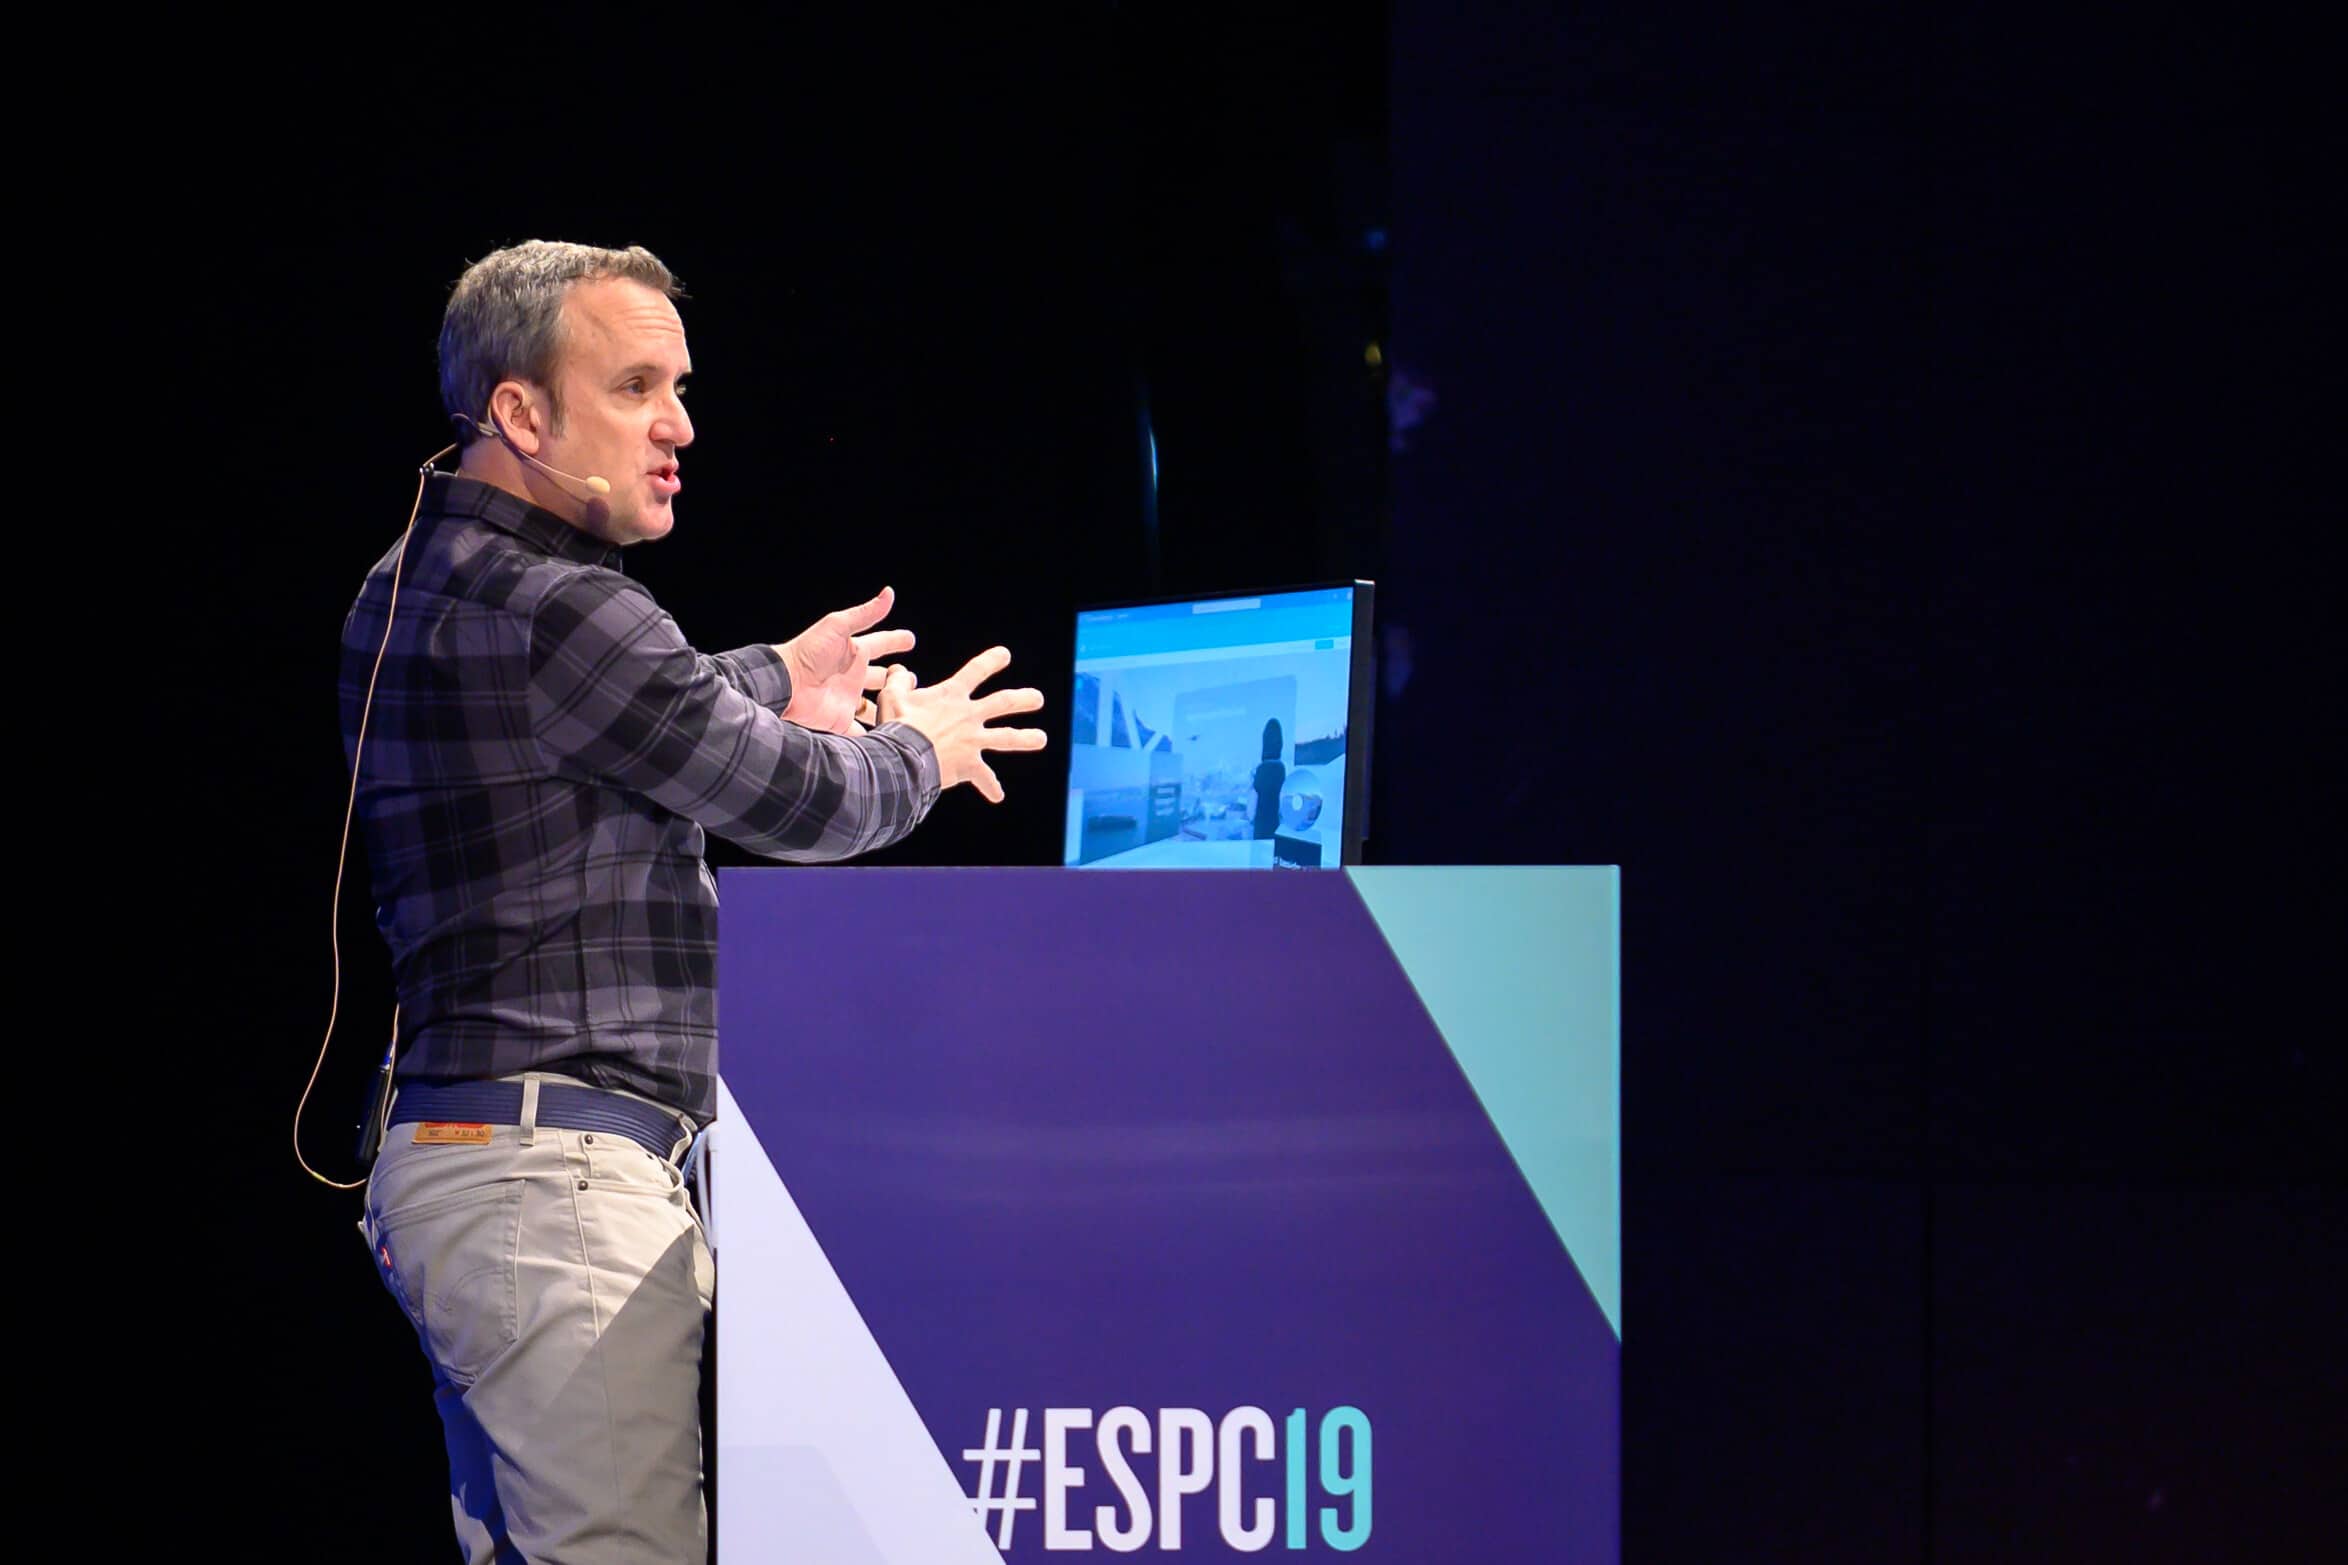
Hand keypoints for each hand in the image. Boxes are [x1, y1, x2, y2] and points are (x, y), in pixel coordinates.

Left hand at [775, 586, 916, 735]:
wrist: (785, 684)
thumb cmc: (807, 651)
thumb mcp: (837, 626)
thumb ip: (865, 614)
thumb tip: (889, 592)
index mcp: (854, 652)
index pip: (880, 644)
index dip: (895, 641)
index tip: (910, 639)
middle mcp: (852, 675)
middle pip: (879, 676)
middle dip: (894, 677)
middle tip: (911, 679)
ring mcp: (848, 699)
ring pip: (874, 705)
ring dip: (887, 706)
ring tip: (906, 709)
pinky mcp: (841, 720)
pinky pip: (859, 730)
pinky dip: (871, 734)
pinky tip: (884, 736)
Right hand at [878, 647, 1046, 802]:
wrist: (904, 757)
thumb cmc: (897, 725)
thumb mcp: (893, 696)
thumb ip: (900, 680)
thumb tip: (903, 670)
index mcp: (952, 695)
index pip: (976, 671)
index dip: (991, 661)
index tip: (1005, 655)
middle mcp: (969, 716)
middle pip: (1003, 703)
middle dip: (1023, 699)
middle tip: (1038, 699)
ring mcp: (973, 740)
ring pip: (1007, 738)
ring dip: (1026, 738)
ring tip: (1041, 739)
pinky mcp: (969, 765)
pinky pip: (984, 778)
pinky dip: (990, 787)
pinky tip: (998, 796)